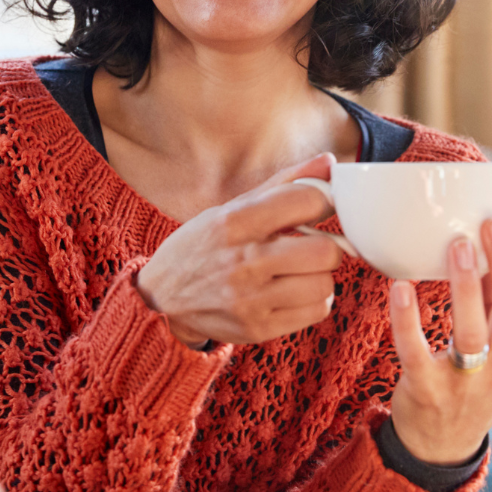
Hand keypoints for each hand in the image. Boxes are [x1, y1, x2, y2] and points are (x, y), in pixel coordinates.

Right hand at [136, 153, 342, 347]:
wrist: (161, 298)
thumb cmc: (204, 246)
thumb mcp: (232, 208)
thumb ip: (284, 184)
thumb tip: (330, 162)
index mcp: (234, 222)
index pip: (306, 202)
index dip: (323, 201)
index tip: (318, 207)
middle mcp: (242, 262)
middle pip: (324, 252)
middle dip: (326, 245)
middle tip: (312, 245)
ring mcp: (250, 300)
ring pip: (324, 284)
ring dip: (319, 275)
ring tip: (299, 271)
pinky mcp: (258, 329)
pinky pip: (316, 311)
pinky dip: (314, 299)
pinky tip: (294, 291)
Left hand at [387, 199, 491, 465]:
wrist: (442, 443)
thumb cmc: (474, 377)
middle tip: (491, 221)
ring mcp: (469, 382)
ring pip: (474, 332)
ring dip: (466, 286)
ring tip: (457, 243)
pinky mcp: (429, 391)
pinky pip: (418, 353)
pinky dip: (408, 320)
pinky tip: (400, 287)